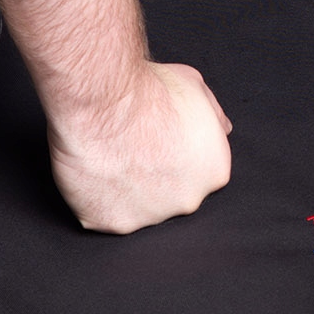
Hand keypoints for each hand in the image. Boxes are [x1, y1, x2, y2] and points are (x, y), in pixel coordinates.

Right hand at [46, 60, 232, 233]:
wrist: (104, 104)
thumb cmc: (149, 92)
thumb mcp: (196, 89)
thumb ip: (213, 117)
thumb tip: (221, 129)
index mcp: (213, 172)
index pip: (198, 172)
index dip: (174, 154)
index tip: (156, 141)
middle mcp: (187, 200)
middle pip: (170, 194)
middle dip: (153, 176)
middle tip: (131, 148)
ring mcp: (149, 217)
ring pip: (136, 208)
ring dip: (123, 189)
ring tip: (108, 157)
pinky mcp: (112, 224)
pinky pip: (102, 215)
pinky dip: (94, 198)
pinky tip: (92, 171)